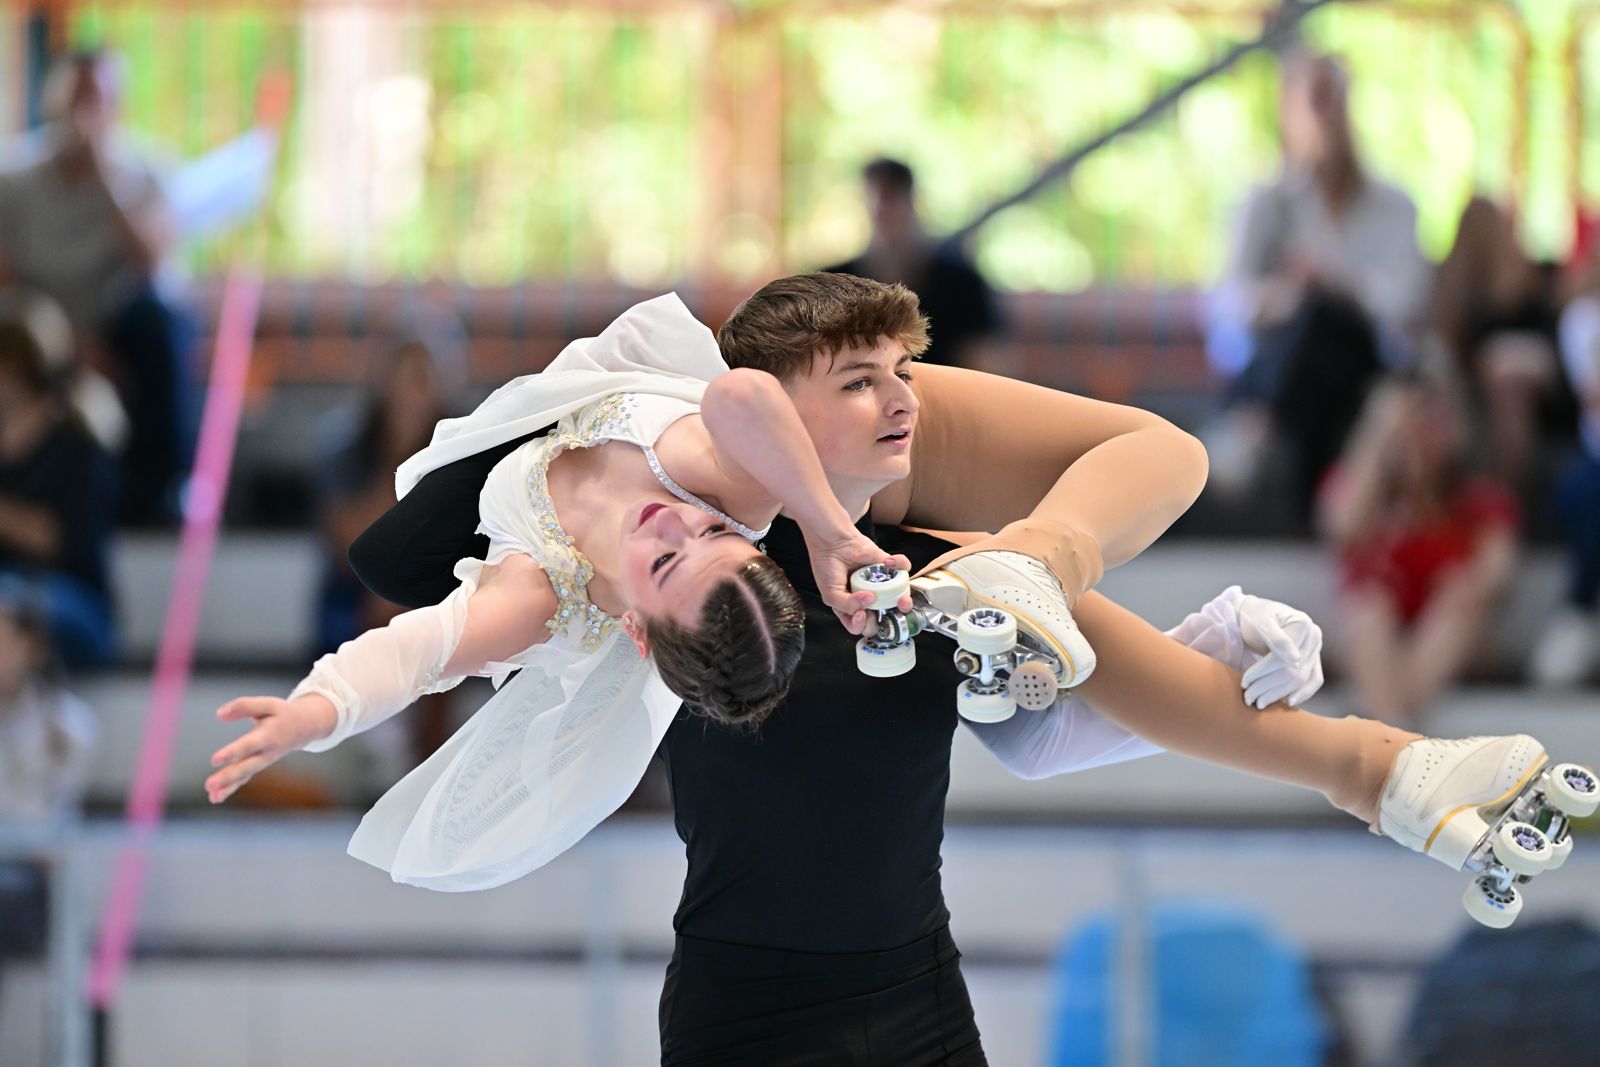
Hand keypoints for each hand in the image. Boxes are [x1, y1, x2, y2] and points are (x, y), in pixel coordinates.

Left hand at [205, 694, 336, 802]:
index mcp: (269, 735)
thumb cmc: (283, 714)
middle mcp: (266, 752)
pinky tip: (215, 797)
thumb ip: (244, 706)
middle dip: (228, 777)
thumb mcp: (268, 704)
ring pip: (245, 776)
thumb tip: (220, 714)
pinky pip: (244, 779)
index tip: (214, 760)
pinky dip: (230, 789)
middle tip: (210, 784)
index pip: (248, 745)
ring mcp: (262, 761)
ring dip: (228, 787)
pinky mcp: (257, 765)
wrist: (304, 728)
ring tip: (212, 797)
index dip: (232, 752)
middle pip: (246, 767)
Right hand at [803, 526, 912, 633]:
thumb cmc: (827, 567)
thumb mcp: (830, 593)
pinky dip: (899, 565)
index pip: (864, 626)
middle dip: (891, 617)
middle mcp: (869, 599)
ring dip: (904, 601)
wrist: (832, 540)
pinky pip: (903, 569)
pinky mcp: (889, 568)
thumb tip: (869, 601)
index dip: (865, 624)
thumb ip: (846, 605)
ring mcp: (881, 584)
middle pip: (885, 617)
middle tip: (887, 609)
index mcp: (854, 609)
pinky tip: (887, 563)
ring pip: (899, 597)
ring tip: (900, 598)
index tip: (862, 614)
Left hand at [1236, 593, 1323, 707]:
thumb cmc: (1255, 617)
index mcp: (1302, 624)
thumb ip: (1277, 639)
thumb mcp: (1261, 623)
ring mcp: (1316, 648)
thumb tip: (1295, 660)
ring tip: (1259, 703)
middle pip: (1294, 670)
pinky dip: (1302, 692)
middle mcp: (1314, 636)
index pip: (1283, 658)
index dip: (1262, 673)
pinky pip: (1314, 679)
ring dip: (1280, 694)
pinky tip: (1288, 702)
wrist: (1257, 613)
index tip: (1244, 683)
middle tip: (1249, 698)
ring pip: (1301, 678)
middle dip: (1269, 687)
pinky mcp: (1314, 659)